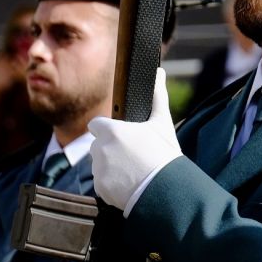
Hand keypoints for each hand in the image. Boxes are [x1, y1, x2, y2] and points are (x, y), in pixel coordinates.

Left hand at [89, 69, 181, 211]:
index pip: (96, 125)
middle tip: (133, 157)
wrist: (164, 189)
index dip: (108, 130)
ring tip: (133, 172)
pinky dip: (113, 185)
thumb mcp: (162, 124)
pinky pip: (103, 183)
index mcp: (112, 131)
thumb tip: (158, 73)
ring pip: (100, 165)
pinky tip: (130, 185)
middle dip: (111, 150)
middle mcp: (100, 149)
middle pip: (98, 146)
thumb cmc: (164, 154)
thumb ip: (157, 97)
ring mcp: (98, 170)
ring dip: (111, 167)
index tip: (121, 136)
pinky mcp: (100, 188)